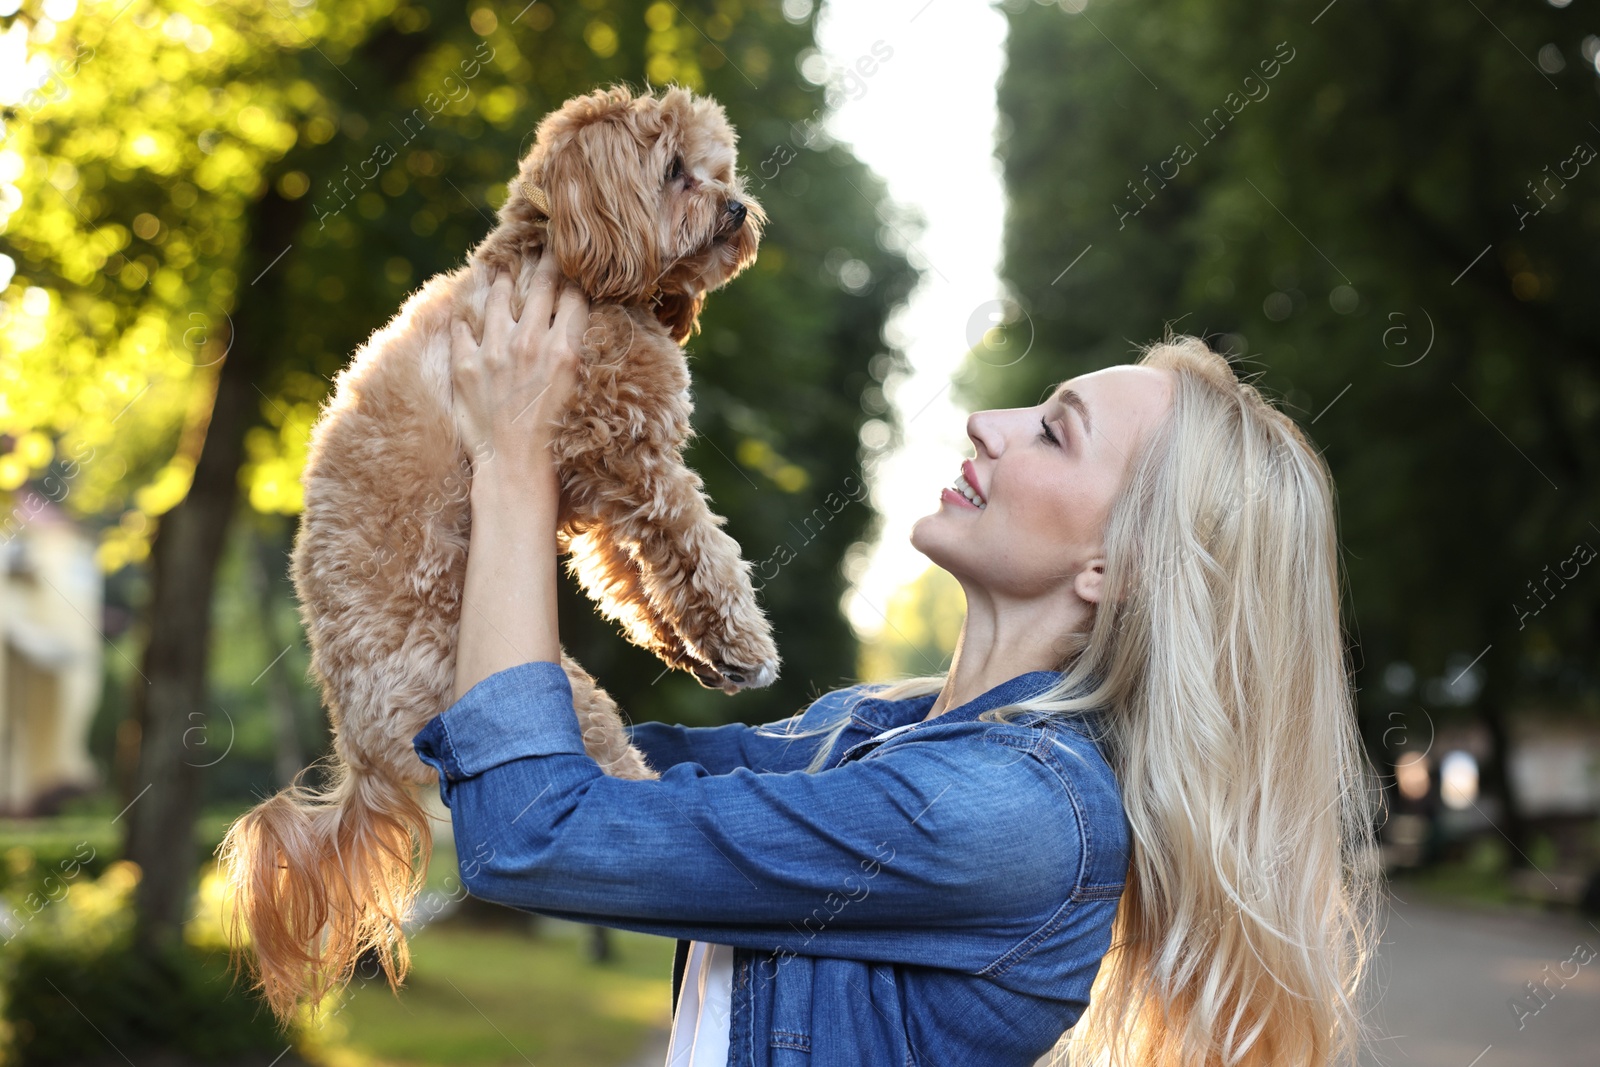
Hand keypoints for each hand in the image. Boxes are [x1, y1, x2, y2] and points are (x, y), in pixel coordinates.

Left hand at [451, 252, 588, 476]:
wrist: (514, 467)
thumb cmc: (553, 436)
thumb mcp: (576, 389)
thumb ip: (573, 350)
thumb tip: (574, 322)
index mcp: (565, 349)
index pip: (573, 295)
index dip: (575, 273)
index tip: (573, 259)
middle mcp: (530, 343)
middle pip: (540, 287)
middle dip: (545, 262)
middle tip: (544, 244)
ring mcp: (494, 352)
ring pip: (497, 298)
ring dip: (501, 281)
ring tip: (500, 270)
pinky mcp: (465, 366)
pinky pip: (462, 328)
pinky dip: (464, 319)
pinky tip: (465, 313)